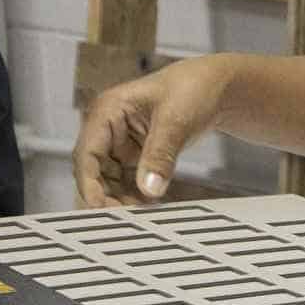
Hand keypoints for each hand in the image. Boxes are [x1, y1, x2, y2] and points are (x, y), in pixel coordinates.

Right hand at [74, 56, 239, 205]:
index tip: (98, 206)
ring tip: (140, 215)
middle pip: (94, 170)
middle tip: (124, 217)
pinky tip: (149, 206)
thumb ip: (161, 155)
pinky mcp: (135, 154)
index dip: (89, 182)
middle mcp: (108, 127)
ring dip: (120, 198)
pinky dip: (134, 195)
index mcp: (108, 110)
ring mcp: (120, 142)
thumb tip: (150, 188)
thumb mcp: (176, 120)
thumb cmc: (194, 88)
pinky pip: (126, 181)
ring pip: (108, 179)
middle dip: (105, 195)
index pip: (87, 152)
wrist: (217, 86)